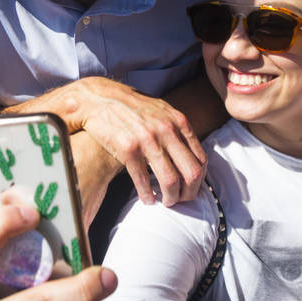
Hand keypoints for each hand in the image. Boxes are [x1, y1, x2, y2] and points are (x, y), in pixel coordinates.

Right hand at [49, 77, 206, 206]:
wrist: (101, 98)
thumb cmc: (132, 107)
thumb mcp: (162, 111)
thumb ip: (178, 129)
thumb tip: (191, 152)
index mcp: (179, 122)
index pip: (201, 159)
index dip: (199, 180)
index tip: (190, 188)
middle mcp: (167, 131)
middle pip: (191, 173)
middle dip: (189, 193)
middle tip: (181, 200)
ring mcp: (148, 140)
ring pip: (170, 180)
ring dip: (170, 198)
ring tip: (165, 202)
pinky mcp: (128, 149)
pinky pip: (144, 180)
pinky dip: (147, 195)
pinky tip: (148, 199)